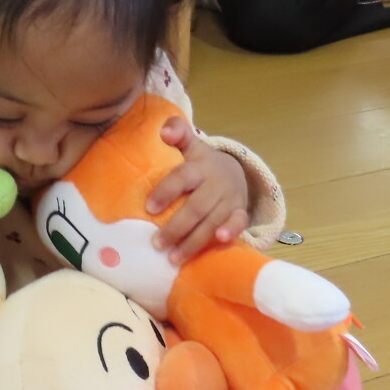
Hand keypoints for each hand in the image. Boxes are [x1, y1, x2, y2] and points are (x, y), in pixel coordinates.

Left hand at [145, 116, 248, 264]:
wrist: (234, 171)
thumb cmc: (200, 164)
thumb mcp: (190, 146)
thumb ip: (177, 132)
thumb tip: (163, 132)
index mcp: (200, 167)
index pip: (183, 177)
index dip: (167, 191)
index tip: (149, 208)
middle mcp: (216, 183)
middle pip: (197, 206)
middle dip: (176, 227)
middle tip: (156, 243)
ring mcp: (230, 199)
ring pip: (212, 221)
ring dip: (194, 241)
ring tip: (173, 258)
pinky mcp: (240, 212)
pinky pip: (239, 223)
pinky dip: (232, 231)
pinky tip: (220, 241)